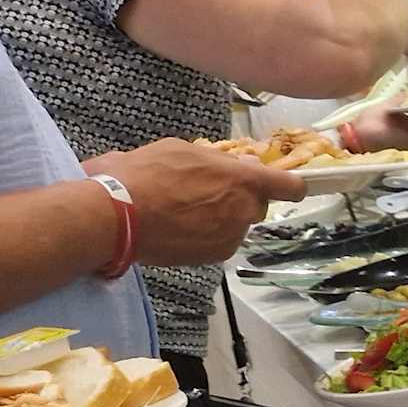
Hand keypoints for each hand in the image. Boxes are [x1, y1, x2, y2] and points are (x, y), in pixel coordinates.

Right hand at [89, 139, 304, 265]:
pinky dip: (207, 234)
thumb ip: (217, 159)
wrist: (117, 216)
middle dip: (240, 198)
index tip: (286, 186)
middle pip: (257, 204)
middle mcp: (245, 211)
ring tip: (185, 209)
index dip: (290, 186)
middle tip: (209, 191)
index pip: (290, 186)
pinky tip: (180, 226)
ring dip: (221, 217)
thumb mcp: (181, 150)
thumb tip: (239, 163)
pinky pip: (221, 240)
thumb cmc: (145, 174)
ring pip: (237, 223)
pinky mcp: (214, 255)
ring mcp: (232, 236)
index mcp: (244, 180)